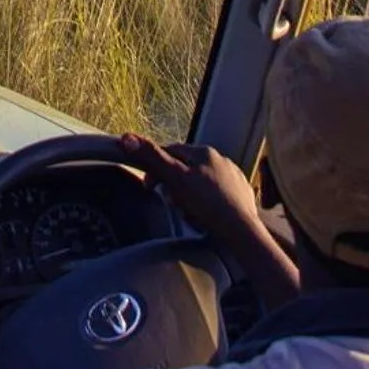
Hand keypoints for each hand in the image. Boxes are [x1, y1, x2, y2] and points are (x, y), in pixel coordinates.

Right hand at [119, 135, 300, 309]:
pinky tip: (206, 216)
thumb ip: (152, 158)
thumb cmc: (207, 204)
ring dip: (190, 195)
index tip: (149, 187)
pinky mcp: (241, 193)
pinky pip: (217, 194)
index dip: (156, 168)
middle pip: (186, 167)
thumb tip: (127, 137)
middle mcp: (220, 158)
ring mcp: (233, 176)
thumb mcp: (175, 179)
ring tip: (189, 213)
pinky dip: (207, 203)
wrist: (241, 231)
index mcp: (203, 151)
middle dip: (174, 185)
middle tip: (172, 204)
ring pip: (201, 181)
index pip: (170, 151)